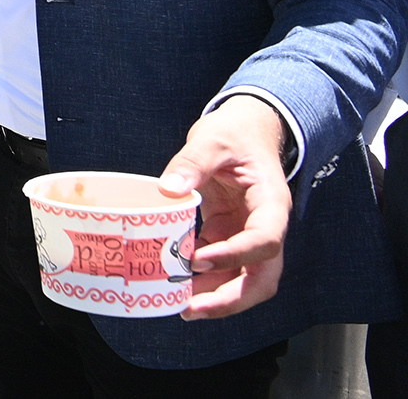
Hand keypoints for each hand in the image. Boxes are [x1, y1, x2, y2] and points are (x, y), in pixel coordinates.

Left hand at [161, 95, 292, 320]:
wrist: (247, 130)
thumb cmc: (235, 133)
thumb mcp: (213, 139)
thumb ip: (193, 162)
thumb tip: (168, 188)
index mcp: (271, 203)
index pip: (265, 240)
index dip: (236, 255)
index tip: (198, 260)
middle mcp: (266, 226)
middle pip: (262, 277)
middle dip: (231, 299)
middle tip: (192, 309)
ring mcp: (249, 234)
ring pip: (244, 278)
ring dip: (216, 296)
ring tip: (180, 305)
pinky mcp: (230, 235)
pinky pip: (223, 266)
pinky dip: (204, 279)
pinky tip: (177, 284)